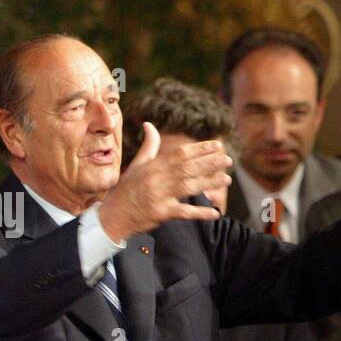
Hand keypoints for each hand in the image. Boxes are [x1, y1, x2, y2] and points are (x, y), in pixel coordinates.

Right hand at [97, 123, 229, 240]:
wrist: (112, 216)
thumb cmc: (126, 190)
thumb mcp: (136, 165)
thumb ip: (148, 146)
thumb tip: (149, 124)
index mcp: (152, 166)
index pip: (180, 154)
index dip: (200, 149)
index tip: (217, 145)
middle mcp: (156, 178)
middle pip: (188, 168)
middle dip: (210, 163)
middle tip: (228, 159)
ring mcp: (158, 196)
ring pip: (189, 186)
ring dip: (209, 182)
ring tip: (227, 179)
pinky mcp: (160, 213)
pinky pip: (184, 212)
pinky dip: (200, 213)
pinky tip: (215, 212)